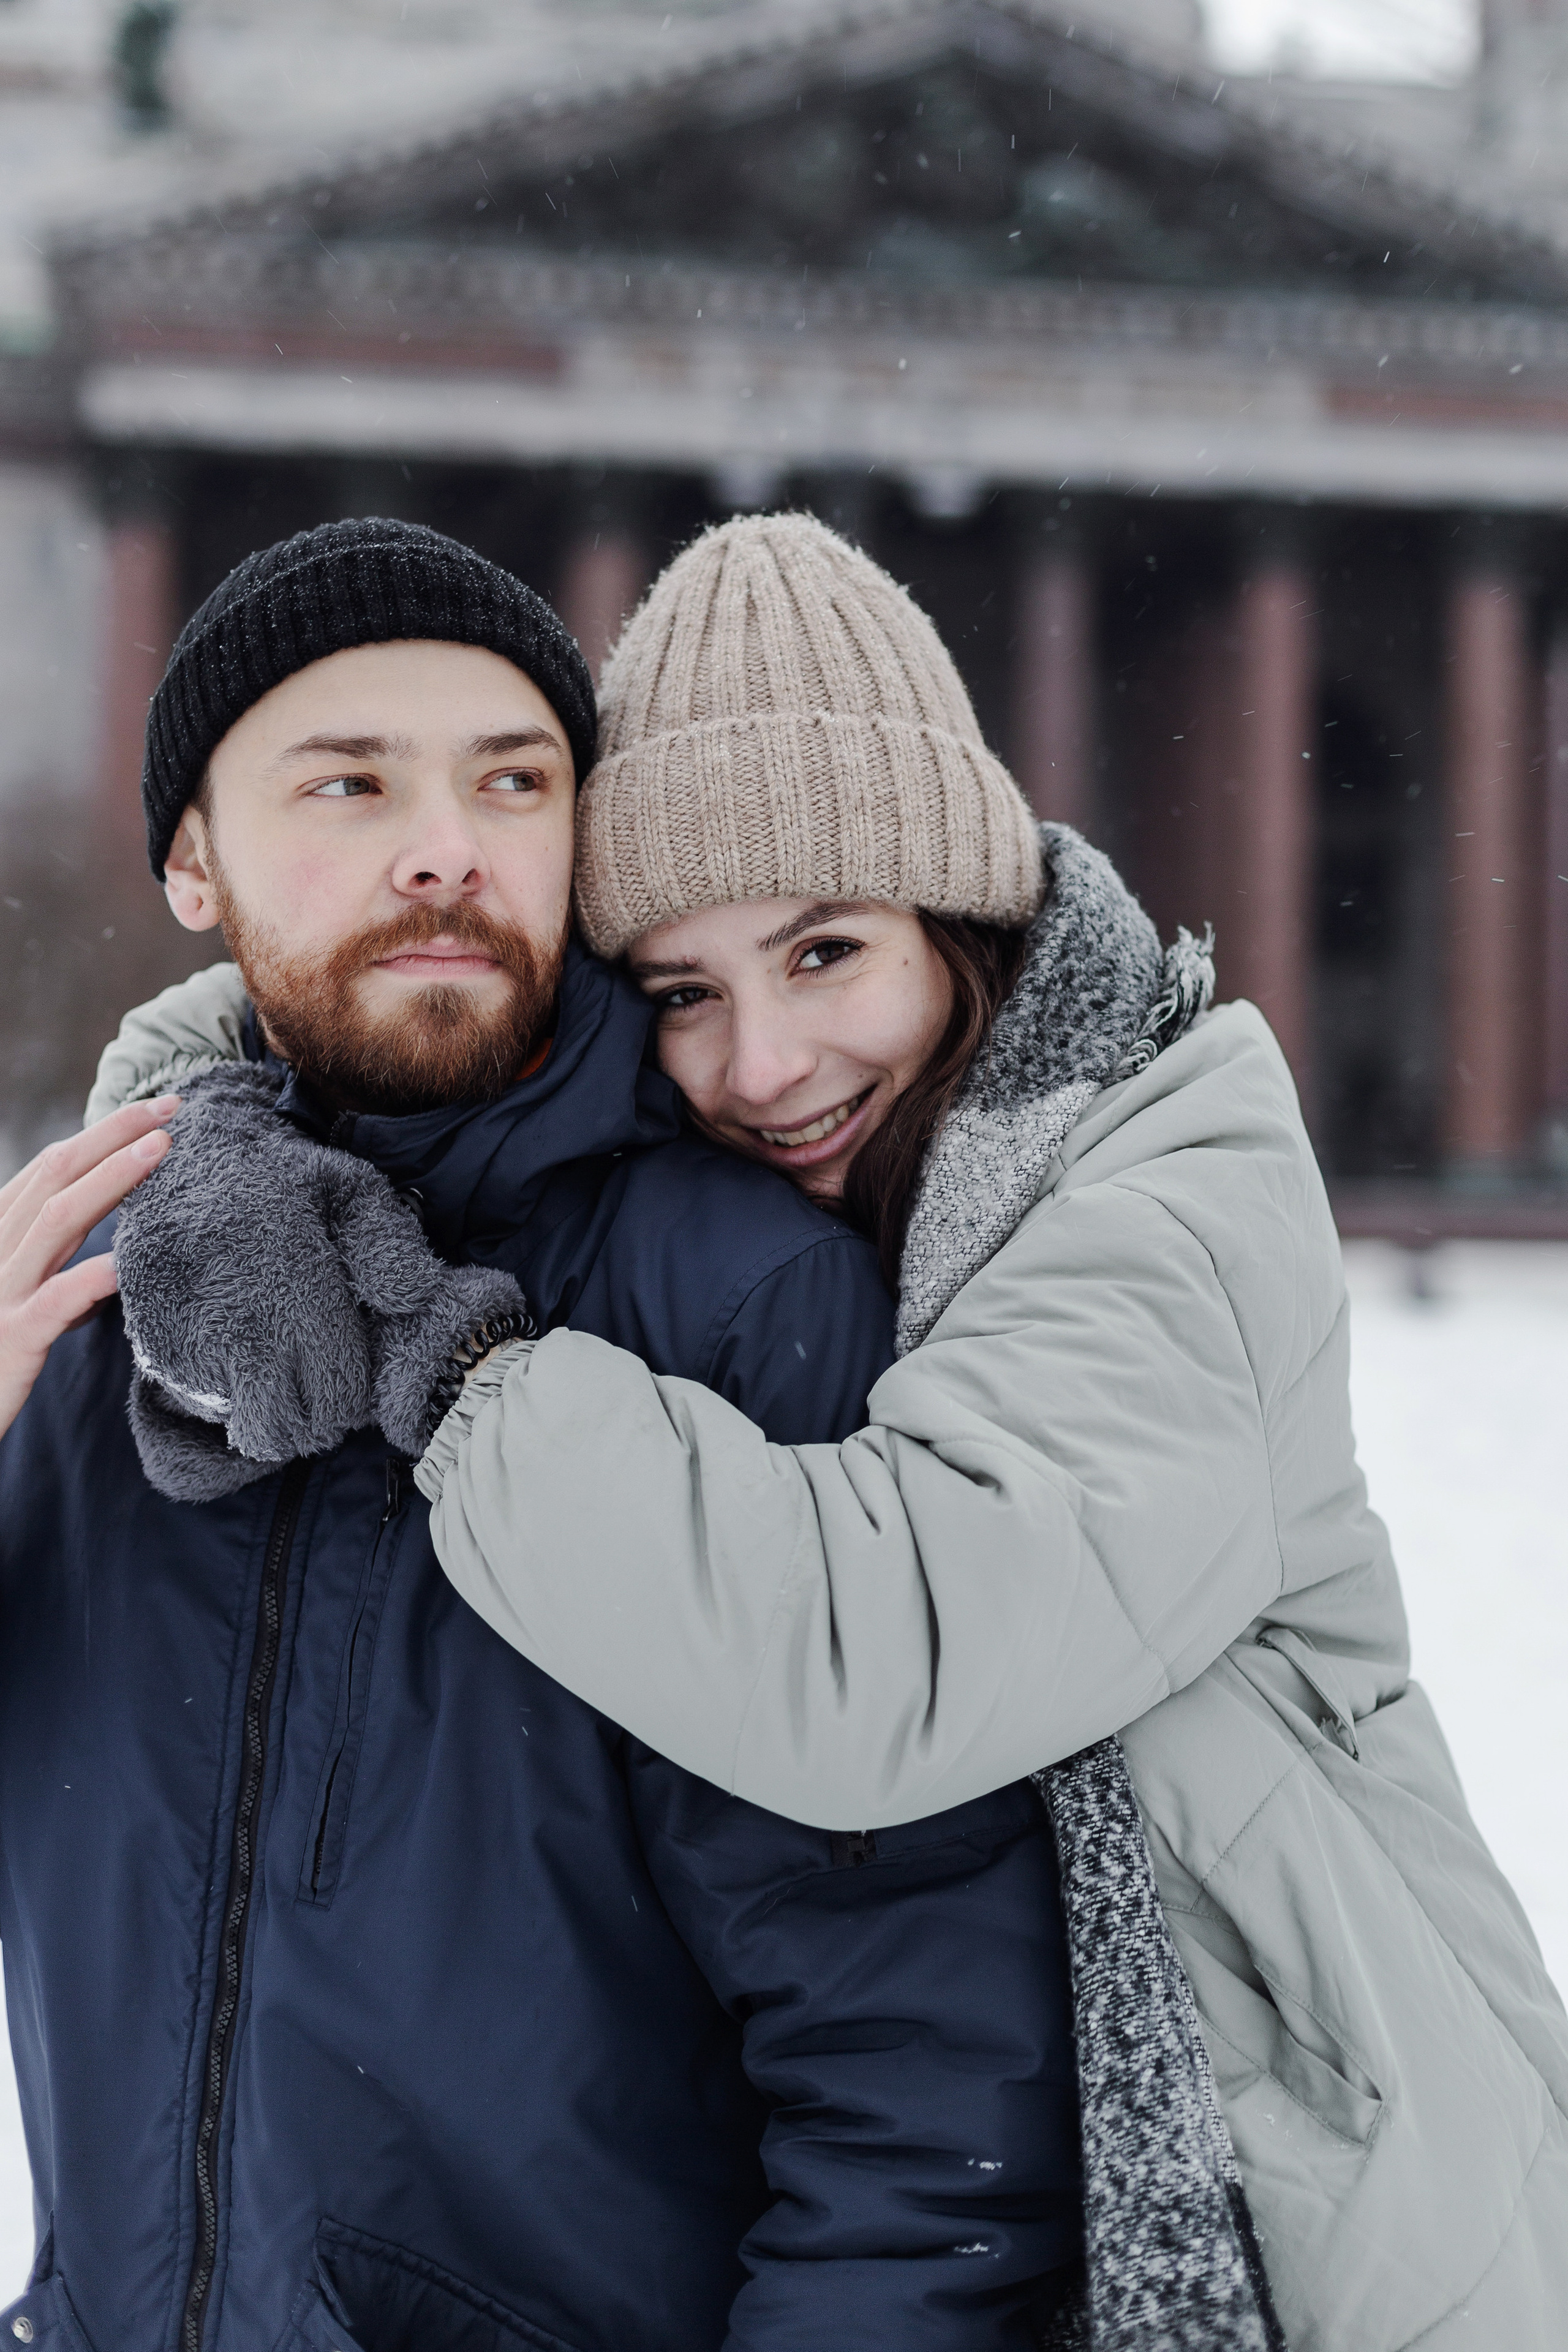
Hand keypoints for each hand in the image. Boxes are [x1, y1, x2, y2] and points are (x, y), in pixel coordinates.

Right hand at [0, 1098, 179, 1440]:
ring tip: (162, 1148)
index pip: (49, 1172)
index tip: (154, 1111)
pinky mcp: (13, 1337)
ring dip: (111, 1179)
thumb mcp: (23, 1309)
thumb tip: (108, 1271)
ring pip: (56, 1220)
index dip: (100, 1136)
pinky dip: (96, 1276)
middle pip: (54, 1176)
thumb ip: (56, 1282)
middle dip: (112, 1135)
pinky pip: (59, 1299)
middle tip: (170, 1106)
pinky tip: (131, 1262)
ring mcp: (1, 1292)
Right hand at [113, 1060, 528, 1499]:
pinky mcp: (147, 1331)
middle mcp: (239, 1321)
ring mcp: (187, 1331)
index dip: (347, 1406)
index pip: (333, 1399)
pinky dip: (211, 1388)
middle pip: (280, 1426)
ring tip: (273, 1370)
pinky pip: (186, 1394)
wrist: (188, 1146)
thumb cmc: (282, 1173)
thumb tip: (414, 1301)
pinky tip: (231, 1355)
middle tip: (315, 1395)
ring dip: (256, 1408)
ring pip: (232, 1416)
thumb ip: (388, 1248)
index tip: (348, 1387)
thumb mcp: (351, 1191)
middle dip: (305, 1421)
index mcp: (297, 1289)